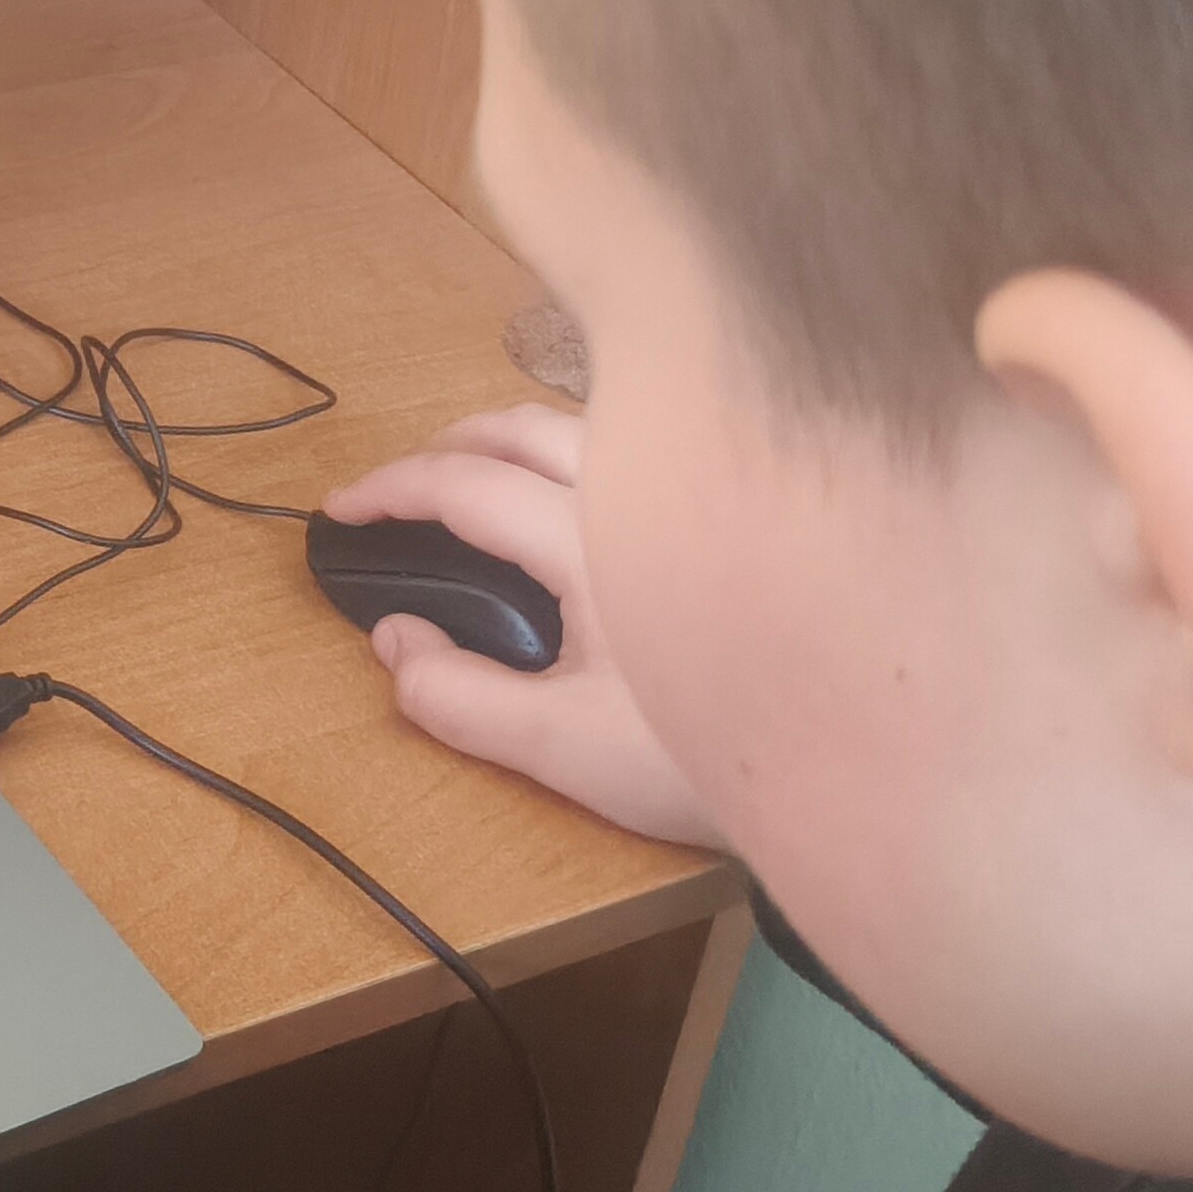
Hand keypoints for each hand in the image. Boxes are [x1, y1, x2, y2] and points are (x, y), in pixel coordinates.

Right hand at [322, 405, 725, 852]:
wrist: (852, 766)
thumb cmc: (702, 758)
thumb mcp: (564, 751)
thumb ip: (462, 699)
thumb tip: (392, 640)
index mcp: (593, 542)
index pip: (467, 486)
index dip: (391, 491)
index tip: (340, 512)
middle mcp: (643, 494)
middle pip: (521, 427)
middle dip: (444, 445)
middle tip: (397, 489)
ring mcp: (691, 495)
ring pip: (581, 425)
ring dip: (508, 438)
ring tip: (471, 477)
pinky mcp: (728, 511)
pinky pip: (635, 446)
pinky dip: (571, 453)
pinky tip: (573, 498)